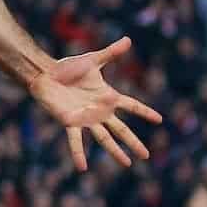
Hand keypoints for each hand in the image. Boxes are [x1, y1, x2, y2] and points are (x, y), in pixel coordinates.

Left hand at [28, 36, 163, 171]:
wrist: (45, 73)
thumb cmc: (68, 67)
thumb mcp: (93, 59)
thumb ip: (111, 52)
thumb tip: (129, 39)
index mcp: (107, 96)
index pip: (132, 106)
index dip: (145, 112)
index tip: (160, 119)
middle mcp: (99, 110)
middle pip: (121, 129)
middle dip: (133, 142)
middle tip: (147, 156)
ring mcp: (86, 118)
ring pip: (104, 138)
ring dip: (115, 152)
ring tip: (127, 164)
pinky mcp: (70, 122)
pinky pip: (76, 141)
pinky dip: (78, 154)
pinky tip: (82, 168)